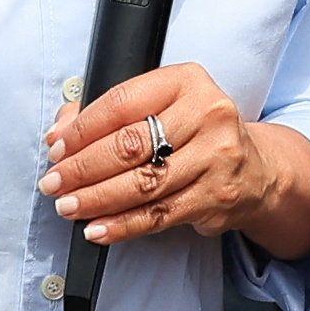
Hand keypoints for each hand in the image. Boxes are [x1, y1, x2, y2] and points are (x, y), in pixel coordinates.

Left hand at [42, 62, 309, 261]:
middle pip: (132, 144)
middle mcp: (208, 114)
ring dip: (98, 200)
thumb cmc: (193, 133)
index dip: (82, 128)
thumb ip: (108, 113)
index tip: (55, 148)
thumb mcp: (161, 107)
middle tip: (54, 182)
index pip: (123, 102)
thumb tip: (59, 132)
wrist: (255, 169)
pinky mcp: (218, 196)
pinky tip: (97, 229)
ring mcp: (217, 157)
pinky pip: (160, 214)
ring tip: (67, 207)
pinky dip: (123, 225)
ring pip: (144, 183)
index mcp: (187, 81)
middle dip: (84, 168)